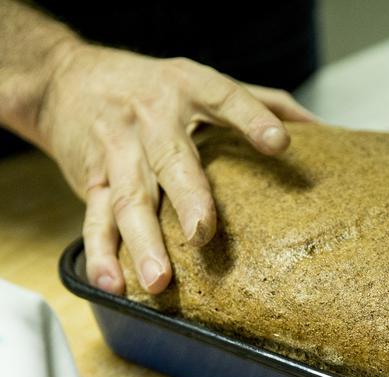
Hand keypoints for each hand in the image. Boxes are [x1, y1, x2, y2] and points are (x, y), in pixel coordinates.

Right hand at [37, 43, 315, 293]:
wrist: (66, 79)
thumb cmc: (154, 88)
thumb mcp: (203, 80)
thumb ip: (262, 101)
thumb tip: (323, 128)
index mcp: (188, 89)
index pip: (225, 98)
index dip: (251, 118)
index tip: (279, 143)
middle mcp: (151, 120)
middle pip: (171, 160)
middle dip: (187, 197)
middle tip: (202, 233)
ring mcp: (118, 153)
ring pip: (129, 200)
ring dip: (143, 242)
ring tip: (159, 281)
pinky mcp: (92, 182)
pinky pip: (94, 220)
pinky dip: (99, 254)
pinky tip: (111, 284)